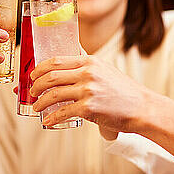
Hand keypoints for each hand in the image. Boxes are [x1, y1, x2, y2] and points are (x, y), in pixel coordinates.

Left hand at [30, 56, 148, 138]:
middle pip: (51, 76)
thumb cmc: (123, 90)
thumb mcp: (105, 69)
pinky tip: (47, 120)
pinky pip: (63, 112)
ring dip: (40, 102)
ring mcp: (88, 90)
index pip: (56, 60)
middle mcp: (87, 73)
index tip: (32, 75)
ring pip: (53, 94)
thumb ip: (87, 64)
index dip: (39, 68)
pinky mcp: (89, 108)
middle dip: (36, 85)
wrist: (142, 108)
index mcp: (89, 61)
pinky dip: (51, 117)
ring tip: (36, 106)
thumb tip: (72, 53)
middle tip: (31, 92)